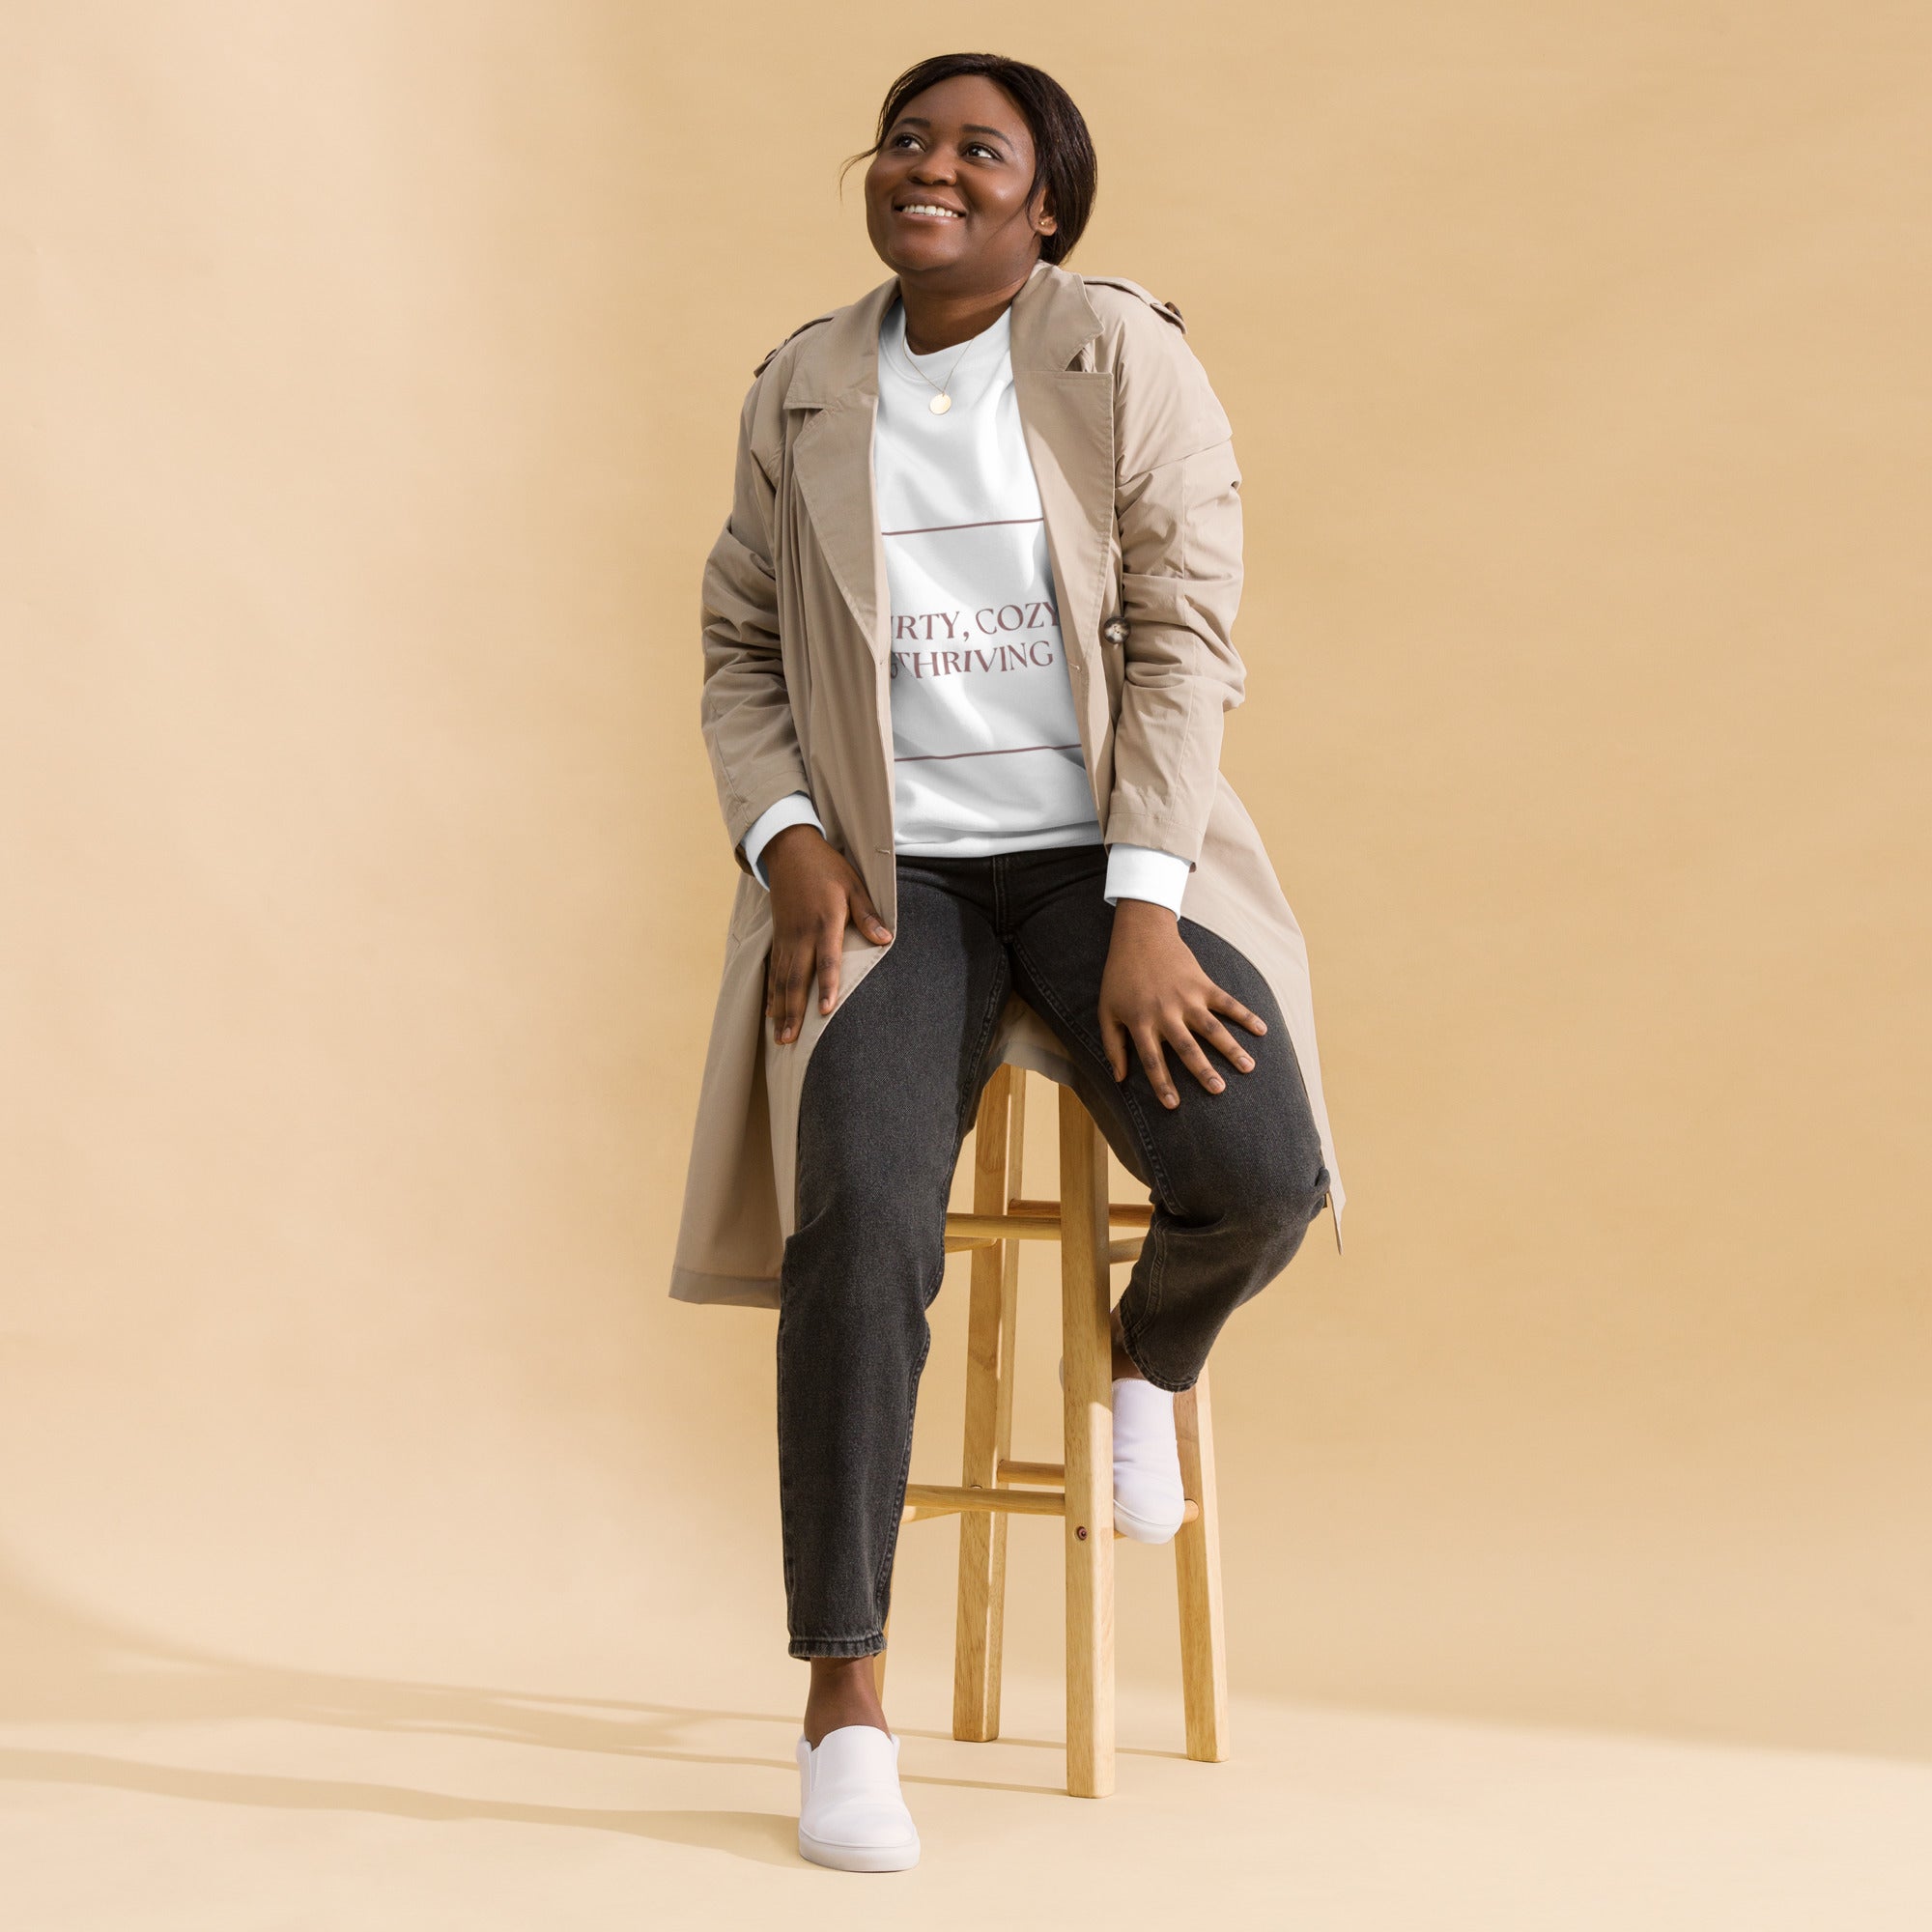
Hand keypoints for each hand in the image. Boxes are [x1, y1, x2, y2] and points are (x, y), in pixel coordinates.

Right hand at [762, 825, 891, 1044]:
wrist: (790, 850)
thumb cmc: (827, 868)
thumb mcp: (854, 885)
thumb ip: (867, 915)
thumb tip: (886, 940)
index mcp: (825, 922)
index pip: (826, 961)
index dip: (826, 987)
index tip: (824, 1011)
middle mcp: (802, 934)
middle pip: (797, 979)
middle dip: (793, 1012)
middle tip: (790, 1041)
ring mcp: (786, 937)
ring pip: (782, 979)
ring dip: (781, 1009)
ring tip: (780, 1037)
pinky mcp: (778, 936)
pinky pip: (774, 970)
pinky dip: (772, 992)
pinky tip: (771, 1012)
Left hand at [1098, 899, 1266, 1107]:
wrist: (1140, 935)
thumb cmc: (1120, 977)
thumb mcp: (1107, 1010)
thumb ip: (1113, 1045)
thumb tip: (1119, 1079)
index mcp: (1141, 1021)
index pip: (1152, 1059)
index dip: (1161, 1083)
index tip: (1173, 1105)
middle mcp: (1165, 1012)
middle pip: (1186, 1047)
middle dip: (1202, 1070)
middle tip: (1218, 1090)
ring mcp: (1187, 997)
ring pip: (1212, 1027)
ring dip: (1231, 1048)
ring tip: (1248, 1067)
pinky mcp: (1202, 983)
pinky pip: (1227, 1002)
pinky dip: (1245, 1015)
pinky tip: (1262, 1029)